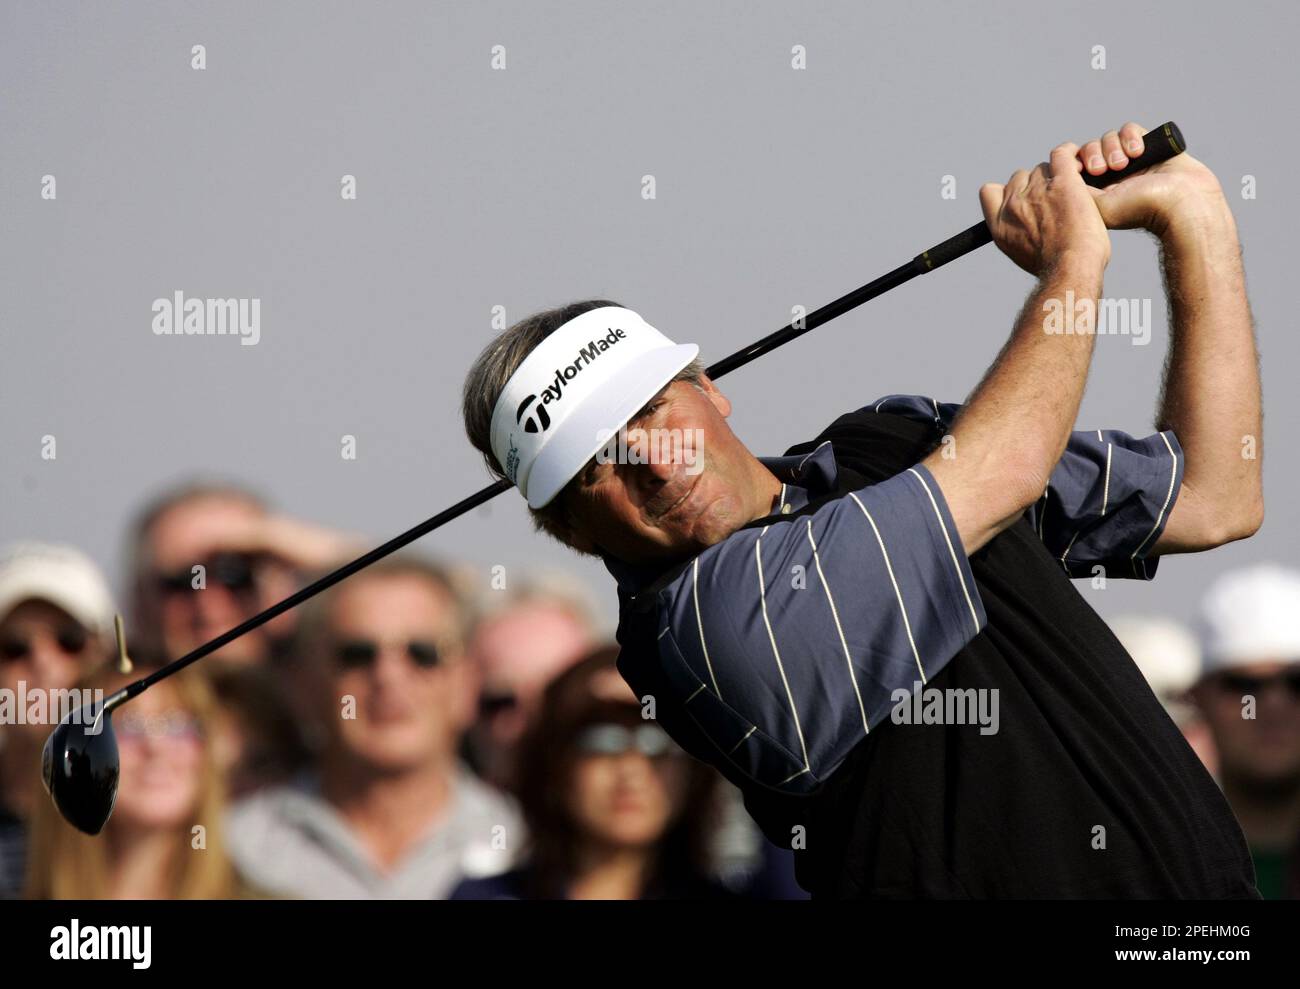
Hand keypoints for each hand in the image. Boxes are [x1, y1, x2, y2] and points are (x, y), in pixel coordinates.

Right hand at [980, 143, 1110, 276]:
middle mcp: (1013, 204)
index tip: (1021, 200)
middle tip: (1055, 201)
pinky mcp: (1063, 181)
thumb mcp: (1019, 254)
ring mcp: (1037, 190)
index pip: (989, 191)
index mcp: (999, 223)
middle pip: (1020, 178)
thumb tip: (1022, 229)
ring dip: (1055, 177)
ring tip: (1072, 192)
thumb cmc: (1053, 267)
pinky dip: (1069, 154)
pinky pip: (1062, 154)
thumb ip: (1014, 233)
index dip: (1006, 192)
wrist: (1070, 267)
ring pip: (1043, 169)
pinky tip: (1076, 161)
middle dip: (1035, 186)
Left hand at [1074, 121, 1227, 236]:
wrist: (1183, 202)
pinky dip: (1130, 137)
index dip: (1076, 163)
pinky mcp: (1150, 146)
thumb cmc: (1140, 209)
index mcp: (1098, 190)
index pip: (1076, 167)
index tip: (1084, 171)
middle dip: (1094, 154)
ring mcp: (1132, 160)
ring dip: (1113, 147)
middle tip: (1103, 169)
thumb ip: (1076, 191)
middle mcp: (1114, 175)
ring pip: (1109, 138)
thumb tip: (1059, 176)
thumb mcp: (1097, 206)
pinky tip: (1137, 152)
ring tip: (1125, 163)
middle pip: (1090, 149)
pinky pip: (1129, 129)